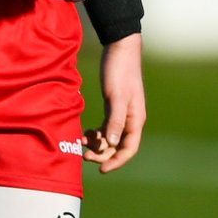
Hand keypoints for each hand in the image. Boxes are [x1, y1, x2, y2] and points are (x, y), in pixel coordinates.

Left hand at [82, 33, 144, 172]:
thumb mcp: (116, 96)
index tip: (101, 169)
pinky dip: (97, 132)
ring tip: (82, 140)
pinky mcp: (114, 105)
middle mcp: (131, 119)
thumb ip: (115, 120)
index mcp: (136, 119)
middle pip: (118, 146)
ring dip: (98, 143)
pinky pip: (107, 127)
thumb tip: (113, 144)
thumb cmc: (120, 70)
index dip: (116, 162)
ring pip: (111, 138)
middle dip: (102, 154)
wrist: (120, 47)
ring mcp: (123, 113)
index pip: (129, 149)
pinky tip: (86, 132)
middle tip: (84, 154)